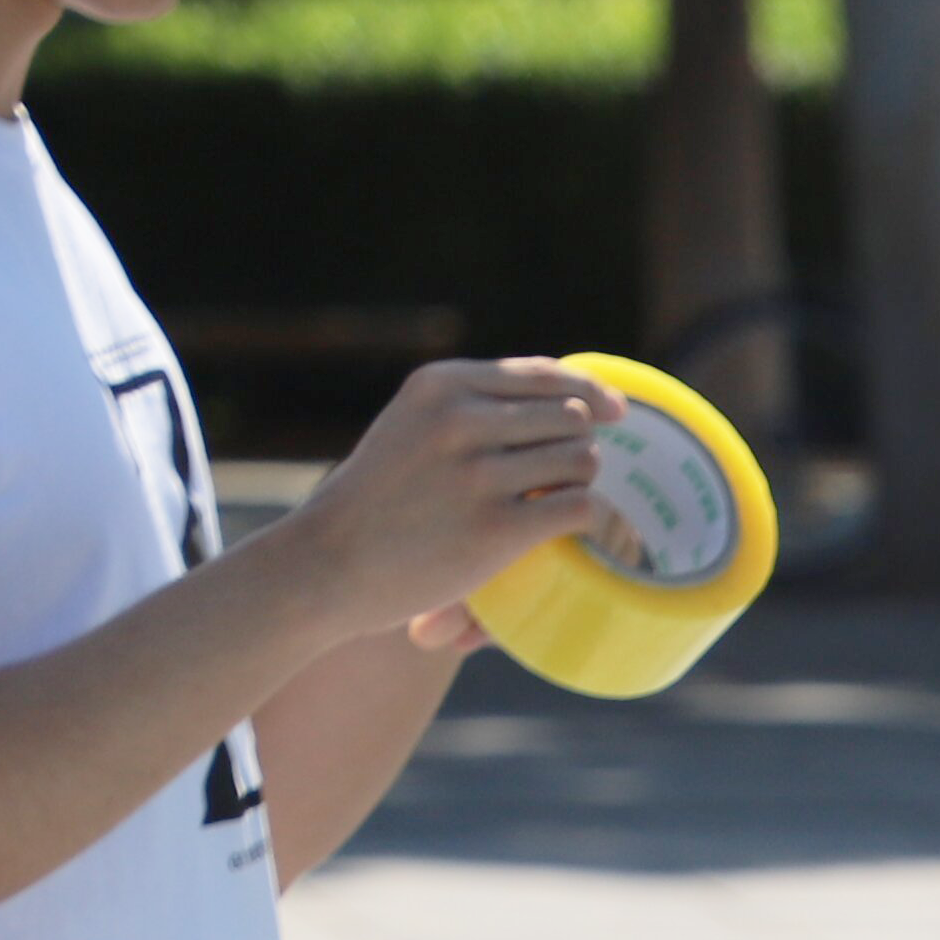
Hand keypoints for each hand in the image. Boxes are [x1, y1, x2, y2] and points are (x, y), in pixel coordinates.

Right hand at [275, 357, 624, 651]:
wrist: (325, 563)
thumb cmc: (373, 501)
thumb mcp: (410, 427)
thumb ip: (468, 406)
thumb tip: (562, 393)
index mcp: (442, 385)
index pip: (540, 376)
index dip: (587, 391)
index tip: (614, 411)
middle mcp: (461, 419)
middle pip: (570, 417)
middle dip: (581, 445)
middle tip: (569, 478)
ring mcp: (480, 473)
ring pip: (581, 461)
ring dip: (584, 485)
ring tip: (561, 506)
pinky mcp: (497, 528)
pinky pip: (578, 508)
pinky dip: (590, 522)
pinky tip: (578, 534)